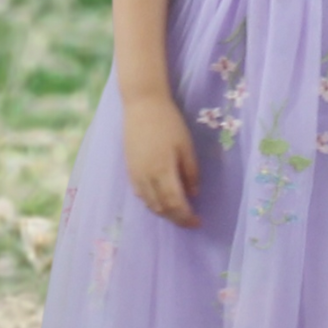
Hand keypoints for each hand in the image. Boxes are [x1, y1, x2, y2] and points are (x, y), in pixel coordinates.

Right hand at [122, 93, 200, 227]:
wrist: (142, 105)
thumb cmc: (169, 122)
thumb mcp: (186, 146)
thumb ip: (191, 172)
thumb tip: (194, 194)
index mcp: (163, 171)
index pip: (175, 204)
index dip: (186, 217)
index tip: (198, 222)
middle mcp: (146, 177)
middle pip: (161, 208)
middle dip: (176, 219)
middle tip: (190, 222)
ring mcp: (135, 174)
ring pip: (149, 204)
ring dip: (164, 213)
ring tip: (178, 214)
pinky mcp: (129, 169)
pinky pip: (140, 195)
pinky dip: (151, 203)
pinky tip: (160, 202)